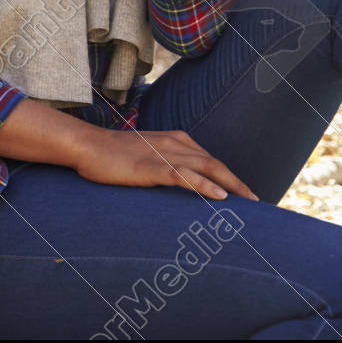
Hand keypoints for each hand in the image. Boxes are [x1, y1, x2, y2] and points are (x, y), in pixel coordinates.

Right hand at [73, 126, 257, 200]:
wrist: (86, 146)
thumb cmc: (111, 154)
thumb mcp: (144, 154)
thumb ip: (163, 162)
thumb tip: (178, 180)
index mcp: (174, 139)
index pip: (210, 158)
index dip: (229, 176)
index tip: (241, 193)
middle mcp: (174, 143)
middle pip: (215, 163)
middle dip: (238, 183)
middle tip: (254, 202)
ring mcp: (163, 154)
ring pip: (207, 168)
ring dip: (231, 186)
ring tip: (247, 203)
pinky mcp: (151, 167)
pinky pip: (185, 176)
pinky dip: (205, 185)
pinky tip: (220, 197)